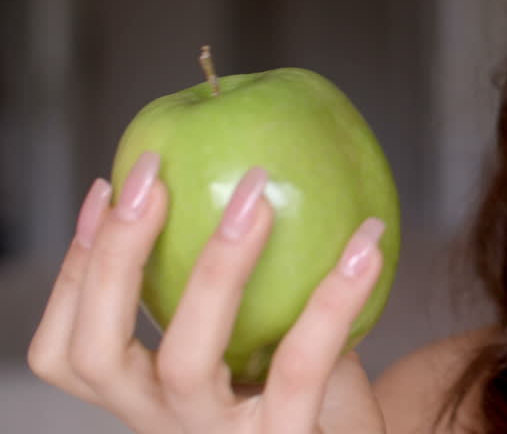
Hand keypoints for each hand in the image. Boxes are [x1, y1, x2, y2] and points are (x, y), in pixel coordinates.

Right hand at [27, 151, 387, 433]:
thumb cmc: (311, 397)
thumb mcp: (257, 344)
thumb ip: (239, 284)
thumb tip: (248, 173)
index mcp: (146, 398)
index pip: (68, 350)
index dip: (72, 271)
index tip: (105, 190)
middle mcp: (166, 424)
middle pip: (98, 353)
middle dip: (112, 257)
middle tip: (154, 178)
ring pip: (184, 360)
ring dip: (215, 266)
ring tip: (257, 196)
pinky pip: (301, 366)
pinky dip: (332, 299)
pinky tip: (363, 245)